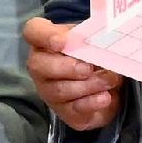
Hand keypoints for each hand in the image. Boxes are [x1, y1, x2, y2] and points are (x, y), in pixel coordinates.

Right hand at [22, 15, 122, 133]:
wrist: (108, 84)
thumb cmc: (94, 54)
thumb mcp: (94, 39)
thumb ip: (93, 36)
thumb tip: (103, 37)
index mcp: (46, 41)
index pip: (33, 32)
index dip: (45, 35)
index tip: (63, 41)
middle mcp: (41, 66)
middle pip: (39, 65)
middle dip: (66, 67)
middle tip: (88, 68)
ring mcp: (49, 90)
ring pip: (59, 90)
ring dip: (87, 85)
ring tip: (108, 79)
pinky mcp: (64, 110)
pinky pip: (73, 108)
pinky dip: (91, 102)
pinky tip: (105, 97)